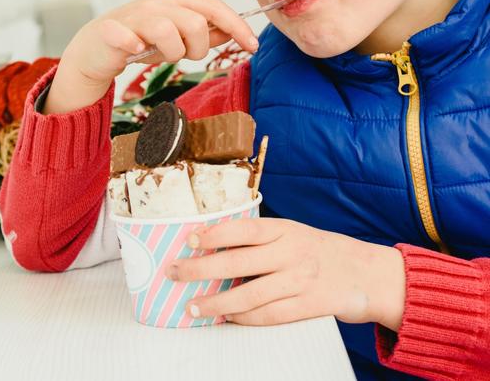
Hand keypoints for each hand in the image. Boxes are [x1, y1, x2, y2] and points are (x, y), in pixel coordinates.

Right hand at [45, 0, 259, 113]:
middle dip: (197, 48)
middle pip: (196, 23)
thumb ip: (205, 33)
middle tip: (182, 56)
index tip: (252, 46)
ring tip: (158, 56)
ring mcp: (135, 15)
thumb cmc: (139, 41)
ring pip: (169, 33)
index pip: (215, 7)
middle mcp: (158, 3)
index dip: (237, 27)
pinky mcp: (113, 30)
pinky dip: (137, 48)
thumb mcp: (177, 36)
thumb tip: (234, 33)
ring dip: (170, 54)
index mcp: (176, 0)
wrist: (96, 48)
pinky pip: (132, 39)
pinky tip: (135, 51)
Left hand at [166, 218, 405, 329]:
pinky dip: (244, 318)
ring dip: (216, 302)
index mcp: (286, 229)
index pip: (244, 229)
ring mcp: (301, 281)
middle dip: (200, 269)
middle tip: (175, 273)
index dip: (214, 234)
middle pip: (238, 262)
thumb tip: (212, 245)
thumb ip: (260, 239)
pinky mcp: (309, 306)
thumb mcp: (294, 233)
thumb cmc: (321, 250)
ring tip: (193, 307)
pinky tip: (226, 317)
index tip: (189, 240)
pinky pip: (270, 315)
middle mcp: (292, 253)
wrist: (371, 274)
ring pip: (250, 294)